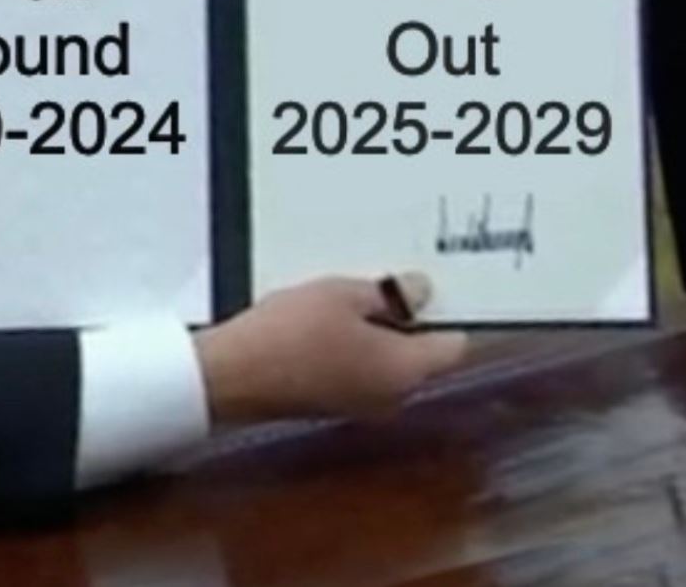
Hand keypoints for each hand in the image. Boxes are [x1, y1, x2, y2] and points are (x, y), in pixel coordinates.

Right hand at [192, 274, 468, 423]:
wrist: (233, 374)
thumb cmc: (293, 332)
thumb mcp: (343, 295)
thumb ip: (390, 294)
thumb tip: (422, 291)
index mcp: (406, 371)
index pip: (453, 345)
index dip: (447, 312)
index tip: (431, 285)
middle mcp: (391, 396)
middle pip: (417, 354)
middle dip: (405, 319)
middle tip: (382, 281)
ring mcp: (359, 404)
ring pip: (383, 362)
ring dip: (373, 331)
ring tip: (344, 295)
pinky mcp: (329, 403)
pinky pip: (355, 370)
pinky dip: (348, 346)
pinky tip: (320, 321)